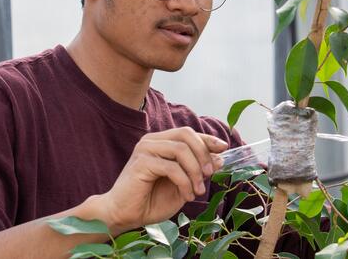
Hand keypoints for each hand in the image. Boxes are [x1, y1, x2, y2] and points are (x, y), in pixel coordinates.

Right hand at [98, 127, 226, 233]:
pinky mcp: (141, 163)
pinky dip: (184, 182)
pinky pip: (172, 168)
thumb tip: (219, 158)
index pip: (188, 133)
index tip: (224, 148)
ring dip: (195, 171)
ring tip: (198, 191)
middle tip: (210, 174)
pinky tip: (186, 195)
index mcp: (160, 142)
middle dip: (203, 154)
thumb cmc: (150, 201)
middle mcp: (152, 141)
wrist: (123, 215)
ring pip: (181, 150)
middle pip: (186, 135)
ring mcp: (145, 150)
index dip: (208, 139)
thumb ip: (197, 171)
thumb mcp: (182, 185)